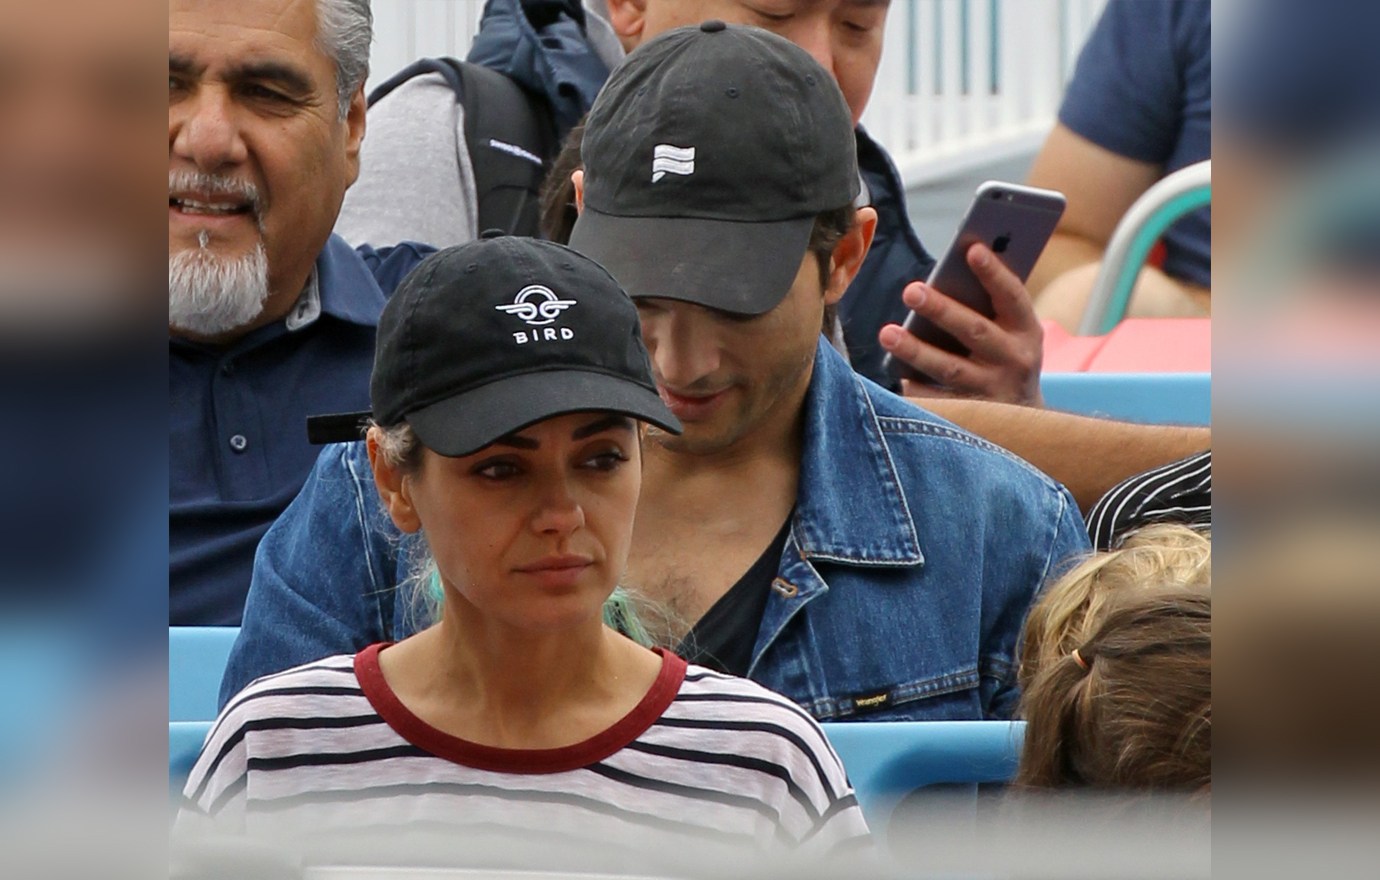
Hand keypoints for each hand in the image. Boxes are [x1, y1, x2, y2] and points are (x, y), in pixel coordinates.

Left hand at [878, 243, 1044, 406]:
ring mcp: (993, 390)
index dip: (994, 273)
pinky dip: (917, 389)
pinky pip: (939, 402)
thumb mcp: (1011, 332)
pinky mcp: (973, 415)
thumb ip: (989, 305)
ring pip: (950, 368)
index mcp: (1027, 330)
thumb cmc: (1005, 357)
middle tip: (911, 291)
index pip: (1012, 296)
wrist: (1024, 419)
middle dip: (941, 310)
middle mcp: (1014, 360)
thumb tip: (950, 272)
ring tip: (887, 333)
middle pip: (974, 331)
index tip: (972, 249)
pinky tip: (896, 377)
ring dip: (916, 350)